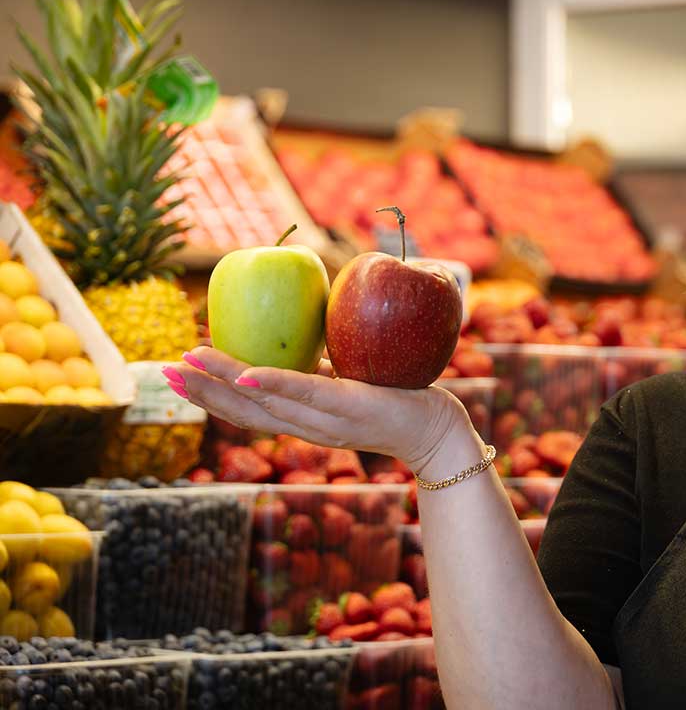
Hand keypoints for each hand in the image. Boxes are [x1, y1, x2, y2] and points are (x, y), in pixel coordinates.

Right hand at [168, 346, 473, 470]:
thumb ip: (317, 371)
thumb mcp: (345, 384)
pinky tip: (244, 372)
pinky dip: (272, 383)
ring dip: (222, 383)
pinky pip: (305, 393)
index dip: (210, 396)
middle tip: (165, 370)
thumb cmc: (392, 399)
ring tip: (188, 366)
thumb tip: (294, 338)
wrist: (436, 431)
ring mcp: (326, 420)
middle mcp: (307, 427)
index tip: (178, 377)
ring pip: (264, 402)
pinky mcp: (349, 407)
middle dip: (201, 392)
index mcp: (303, 422)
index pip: (248, 412)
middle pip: (244, 411)